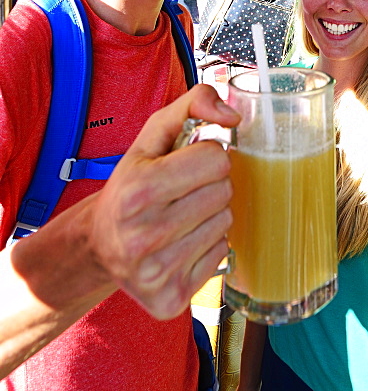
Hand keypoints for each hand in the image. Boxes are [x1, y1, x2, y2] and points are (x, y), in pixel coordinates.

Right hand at [86, 84, 239, 318]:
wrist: (100, 243)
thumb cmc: (132, 183)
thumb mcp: (153, 135)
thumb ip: (194, 103)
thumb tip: (233, 115)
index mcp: (139, 190)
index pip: (216, 159)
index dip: (207, 155)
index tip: (187, 163)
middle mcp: (145, 235)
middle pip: (224, 191)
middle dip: (211, 183)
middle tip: (184, 190)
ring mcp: (158, 271)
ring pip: (226, 222)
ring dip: (211, 213)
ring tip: (182, 214)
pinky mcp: (171, 298)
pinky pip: (222, 253)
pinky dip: (209, 242)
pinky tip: (182, 240)